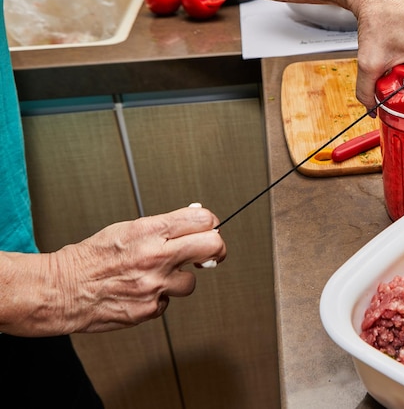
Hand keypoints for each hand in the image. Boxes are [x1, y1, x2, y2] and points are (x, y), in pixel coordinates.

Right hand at [47, 205, 224, 334]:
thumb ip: (163, 226)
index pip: (202, 219)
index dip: (211, 223)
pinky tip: (140, 291)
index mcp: (150, 230)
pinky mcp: (150, 309)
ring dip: (179, 279)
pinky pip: (167, 301)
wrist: (63, 289)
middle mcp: (156, 256)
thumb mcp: (127, 228)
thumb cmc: (92, 257)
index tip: (209, 228)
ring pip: (191, 282)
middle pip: (213, 246)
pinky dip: (158, 297)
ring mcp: (155, 284)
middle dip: (216, 249)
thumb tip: (194, 221)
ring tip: (157, 276)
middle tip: (210, 253)